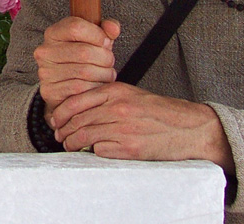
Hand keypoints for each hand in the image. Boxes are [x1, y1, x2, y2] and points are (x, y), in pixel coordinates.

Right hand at [34, 16, 120, 124]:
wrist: (66, 90)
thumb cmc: (83, 61)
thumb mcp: (94, 41)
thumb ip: (105, 30)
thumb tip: (113, 28)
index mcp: (53, 33)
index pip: (76, 27)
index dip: (97, 34)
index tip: (106, 42)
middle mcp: (45, 51)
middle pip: (84, 51)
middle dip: (105, 58)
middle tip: (109, 63)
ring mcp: (46, 72)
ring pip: (85, 72)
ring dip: (103, 74)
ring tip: (106, 74)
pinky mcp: (50, 91)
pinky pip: (81, 89)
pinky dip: (96, 88)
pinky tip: (98, 85)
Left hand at [51, 82, 234, 172]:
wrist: (188, 127)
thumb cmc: (159, 111)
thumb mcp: (131, 94)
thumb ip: (106, 98)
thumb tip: (79, 109)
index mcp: (116, 91)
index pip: (77, 100)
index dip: (61, 113)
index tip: (55, 120)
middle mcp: (117, 108)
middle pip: (78, 120)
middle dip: (64, 130)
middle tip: (59, 136)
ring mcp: (124, 128)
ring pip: (85, 136)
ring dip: (72, 143)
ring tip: (68, 145)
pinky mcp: (131, 148)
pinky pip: (100, 150)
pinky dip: (93, 152)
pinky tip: (92, 151)